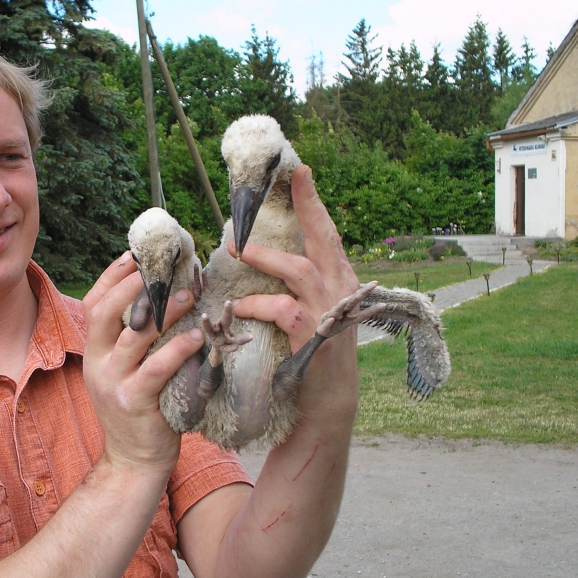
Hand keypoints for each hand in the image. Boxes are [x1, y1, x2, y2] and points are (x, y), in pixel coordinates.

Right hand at [81, 253, 205, 473]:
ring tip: (188, 296)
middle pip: (105, 313)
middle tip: (163, 268)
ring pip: (133, 337)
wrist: (134, 460)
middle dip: (132, 286)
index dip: (113, 277)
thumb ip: (135, 338)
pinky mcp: (133, 402)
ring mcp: (113, 383)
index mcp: (95, 351)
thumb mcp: (127, 369)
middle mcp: (97, 363)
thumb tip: (162, 296)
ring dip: (163, 313)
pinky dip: (177, 349)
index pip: (94, 304)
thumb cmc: (141, 408)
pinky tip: (197, 337)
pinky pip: (155, 369)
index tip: (136, 255)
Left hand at [227, 165, 361, 415]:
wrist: (327, 405)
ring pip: (298, 269)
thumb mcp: (313, 312)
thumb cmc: (313, 355)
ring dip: (265, 257)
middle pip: (323, 237)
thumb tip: (268, 256)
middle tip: (290, 177)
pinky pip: (281, 308)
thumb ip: (299, 286)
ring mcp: (330, 310)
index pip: (327, 233)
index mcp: (339, 278)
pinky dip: (257, 304)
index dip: (314, 203)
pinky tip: (240, 306)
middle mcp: (340, 288)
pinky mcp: (314, 334)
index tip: (301, 172)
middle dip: (306, 205)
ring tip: (237, 249)